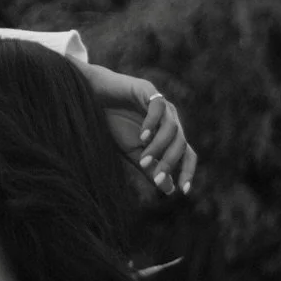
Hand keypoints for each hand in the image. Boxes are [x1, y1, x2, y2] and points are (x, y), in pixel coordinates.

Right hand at [77, 60, 197, 198]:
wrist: (92, 100)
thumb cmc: (114, 125)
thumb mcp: (134, 153)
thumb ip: (151, 169)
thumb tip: (169, 190)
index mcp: (170, 135)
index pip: (187, 154)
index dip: (188, 171)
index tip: (183, 190)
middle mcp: (170, 119)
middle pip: (181, 143)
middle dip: (169, 163)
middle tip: (156, 178)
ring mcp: (161, 104)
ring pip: (172, 128)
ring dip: (159, 147)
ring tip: (143, 159)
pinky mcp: (148, 90)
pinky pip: (158, 108)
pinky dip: (153, 123)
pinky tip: (142, 136)